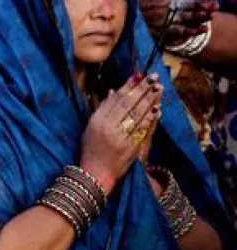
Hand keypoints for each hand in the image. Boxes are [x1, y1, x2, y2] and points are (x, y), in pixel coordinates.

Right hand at [80, 74, 162, 190]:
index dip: (128, 86)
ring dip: (150, 100)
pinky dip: (150, 118)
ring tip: (159, 88)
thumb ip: (102, 109)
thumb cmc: (91, 150)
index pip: (115, 99)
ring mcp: (120, 137)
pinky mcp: (130, 147)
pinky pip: (142, 129)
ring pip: (137, 114)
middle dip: (142, 89)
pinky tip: (157, 109)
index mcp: (97, 120)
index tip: (138, 75)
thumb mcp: (90, 128)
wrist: (95, 173)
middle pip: (128, 103)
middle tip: (154, 77)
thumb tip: (112, 91)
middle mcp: (108, 127)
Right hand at [138, 0, 216, 40]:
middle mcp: (156, 4)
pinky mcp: (157, 30)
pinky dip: (189, 31)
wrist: (127, 7)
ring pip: (181, 18)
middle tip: (213, 4)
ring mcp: (157, 19)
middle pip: (181, 5)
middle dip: (199, 5)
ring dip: (198, 17)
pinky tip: (201, 28)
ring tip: (210, 14)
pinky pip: (175, 32)